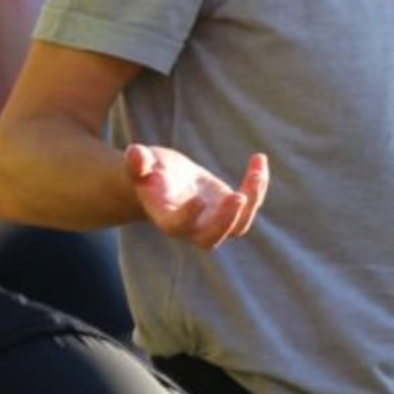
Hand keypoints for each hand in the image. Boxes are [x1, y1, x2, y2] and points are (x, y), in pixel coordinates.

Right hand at [128, 143, 266, 246]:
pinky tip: (259, 159)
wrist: (164, 180)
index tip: (198, 198)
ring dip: (251, 201)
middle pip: (210, 238)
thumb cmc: (149, 172)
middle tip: (237, 197)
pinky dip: (257, 185)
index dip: (188, 217)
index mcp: (166, 218)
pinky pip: (250, 204)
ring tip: (257, 173)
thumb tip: (134, 154)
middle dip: (226, 221)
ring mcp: (214, 221)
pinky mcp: (230, 209)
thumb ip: (137, 162)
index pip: (177, 226)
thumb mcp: (141, 164)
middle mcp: (192, 227)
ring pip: (238, 226)